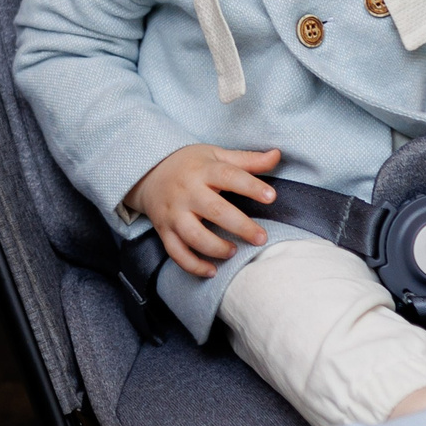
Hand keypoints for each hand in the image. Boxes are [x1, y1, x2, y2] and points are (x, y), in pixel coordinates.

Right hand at [127, 144, 282, 277]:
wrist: (148, 172)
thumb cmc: (190, 164)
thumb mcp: (216, 155)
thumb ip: (247, 160)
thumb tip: (277, 155)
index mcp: (203, 170)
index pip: (229, 176)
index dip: (251, 186)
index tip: (271, 197)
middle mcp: (187, 192)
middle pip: (215, 210)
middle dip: (240, 226)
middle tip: (261, 238)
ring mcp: (173, 213)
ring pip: (193, 235)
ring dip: (215, 248)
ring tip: (233, 251)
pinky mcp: (164, 230)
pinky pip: (176, 252)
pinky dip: (193, 265)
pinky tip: (212, 271)